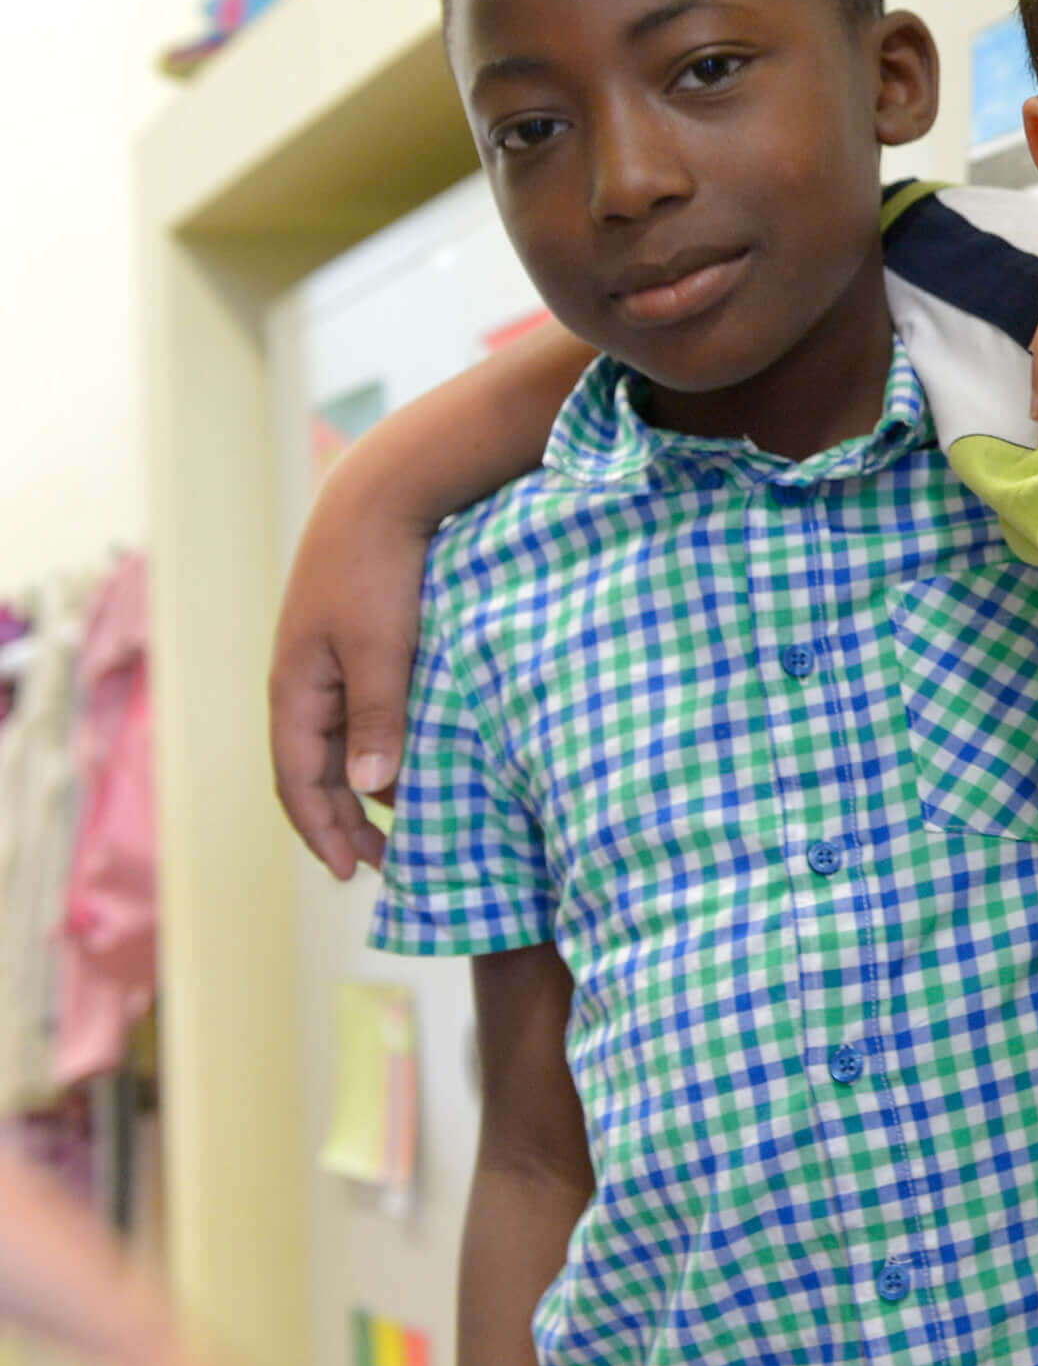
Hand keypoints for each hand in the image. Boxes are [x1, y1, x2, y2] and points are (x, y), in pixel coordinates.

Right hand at [268, 452, 428, 877]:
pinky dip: (382, 744)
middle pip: (315, 770)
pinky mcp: (355, 642)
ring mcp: (327, 662)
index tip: (350, 873)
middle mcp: (302, 682)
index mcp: (294, 690)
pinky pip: (360, 711)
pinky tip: (414, 757)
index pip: (297, 781)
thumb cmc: (379, 570)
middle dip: (344, 820)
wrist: (382, 492)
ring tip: (405, 822)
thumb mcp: (382, 649)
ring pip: (340, 742)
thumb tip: (371, 791)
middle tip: (383, 864)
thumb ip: (378, 719)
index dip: (321, 831)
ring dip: (365, 783)